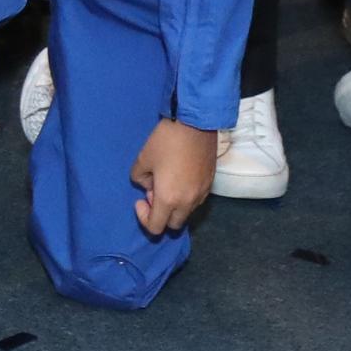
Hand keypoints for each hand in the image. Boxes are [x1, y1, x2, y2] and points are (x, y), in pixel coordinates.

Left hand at [132, 117, 218, 238]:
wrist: (196, 123)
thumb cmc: (166, 141)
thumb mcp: (143, 159)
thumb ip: (139, 178)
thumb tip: (147, 185)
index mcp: (169, 199)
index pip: (155, 227)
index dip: (143, 218)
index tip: (140, 199)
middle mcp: (187, 202)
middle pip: (173, 225)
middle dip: (161, 214)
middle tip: (154, 191)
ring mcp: (202, 194)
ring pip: (186, 213)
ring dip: (175, 206)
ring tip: (168, 182)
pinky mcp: (210, 184)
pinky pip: (196, 200)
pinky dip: (186, 197)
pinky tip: (180, 177)